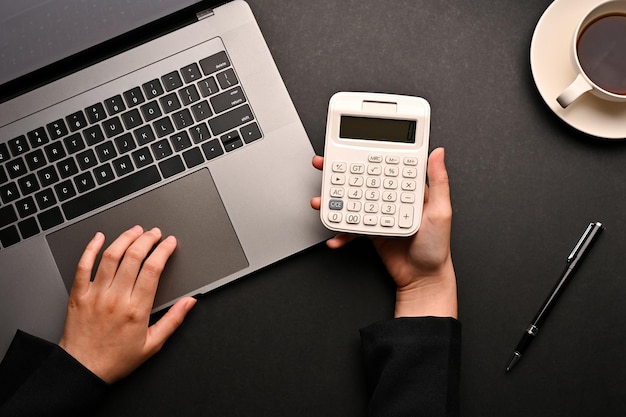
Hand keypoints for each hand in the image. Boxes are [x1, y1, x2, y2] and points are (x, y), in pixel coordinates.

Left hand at [58, 226, 196, 382]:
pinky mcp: (79, 294)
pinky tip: (99, 237)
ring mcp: (96, 294)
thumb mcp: (153, 344)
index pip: (153, 269)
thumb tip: (190, 302)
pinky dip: (91, 248)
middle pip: (134, 257)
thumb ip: (174, 320)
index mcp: (137, 309)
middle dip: (147, 239)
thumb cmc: (116, 359)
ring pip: (111, 256)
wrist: (82, 370)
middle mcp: (116, 298)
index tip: (169, 243)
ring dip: (125, 238)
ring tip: (135, 230)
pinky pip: (83, 265)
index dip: (164, 250)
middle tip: (155, 233)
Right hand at [311, 148, 456, 317]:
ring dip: (333, 202)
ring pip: (352, 203)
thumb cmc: (436, 248)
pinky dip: (340, 233)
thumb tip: (438, 153)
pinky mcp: (370, 232)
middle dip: (340, 173)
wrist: (423, 279)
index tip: (351, 148)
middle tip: (324, 165)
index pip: (384, 167)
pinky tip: (335, 236)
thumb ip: (439, 182)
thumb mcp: (441, 211)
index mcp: (407, 191)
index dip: (366, 156)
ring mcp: (378, 215)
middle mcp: (391, 200)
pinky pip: (351, 229)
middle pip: (362, 181)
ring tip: (321, 201)